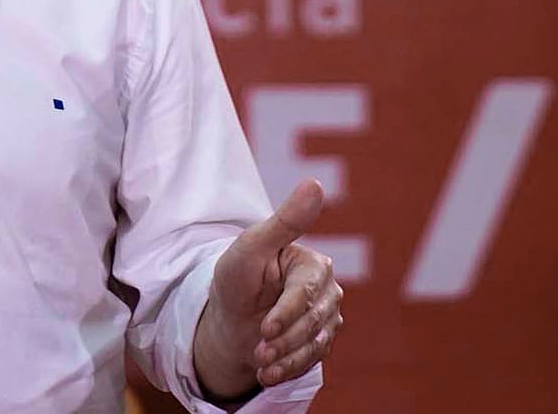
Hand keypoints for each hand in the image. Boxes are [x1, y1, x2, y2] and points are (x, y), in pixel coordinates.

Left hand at [193, 179, 341, 401]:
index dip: (286, 312)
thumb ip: (285, 220)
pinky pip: (313, 360)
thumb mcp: (251, 246)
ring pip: (315, 344)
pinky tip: (269, 374)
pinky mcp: (322, 341)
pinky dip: (290, 369)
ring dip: (286, 359)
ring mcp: (327, 317)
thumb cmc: (237, 277)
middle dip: (283, 340)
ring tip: (260, 367)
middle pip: (313, 322)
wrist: (229, 317)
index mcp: (313, 262)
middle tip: (258, 353)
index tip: (266, 329)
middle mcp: (327, 290)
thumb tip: (316, 184)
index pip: (307, 292)